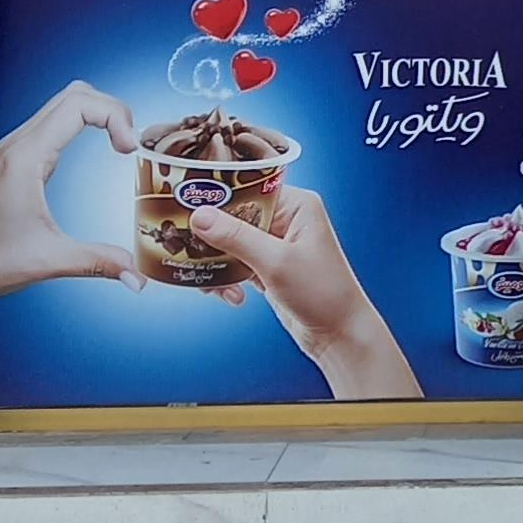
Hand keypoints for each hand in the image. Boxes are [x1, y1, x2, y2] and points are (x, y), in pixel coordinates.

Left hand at [0, 83, 140, 302]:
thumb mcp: (46, 260)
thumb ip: (97, 262)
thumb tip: (135, 275)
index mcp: (24, 158)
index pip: (80, 104)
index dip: (116, 116)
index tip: (130, 148)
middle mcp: (17, 146)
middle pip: (75, 94)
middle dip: (113, 109)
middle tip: (130, 141)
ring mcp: (14, 151)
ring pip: (64, 105)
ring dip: (98, 114)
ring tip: (120, 143)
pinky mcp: (15, 162)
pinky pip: (55, 125)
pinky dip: (84, 126)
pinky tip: (96, 150)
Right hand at [189, 186, 422, 401]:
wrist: (337, 334)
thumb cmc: (322, 293)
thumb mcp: (275, 263)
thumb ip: (237, 238)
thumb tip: (201, 215)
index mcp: (297, 204)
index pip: (249, 188)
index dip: (217, 198)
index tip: (186, 208)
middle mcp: (286, 218)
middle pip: (234, 216)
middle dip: (211, 238)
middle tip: (189, 252)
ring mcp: (275, 243)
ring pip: (230, 243)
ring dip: (217, 264)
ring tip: (214, 287)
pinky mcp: (267, 266)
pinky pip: (235, 263)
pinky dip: (227, 278)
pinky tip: (232, 296)